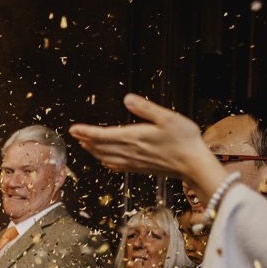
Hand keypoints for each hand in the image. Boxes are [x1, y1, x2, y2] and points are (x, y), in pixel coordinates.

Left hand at [69, 94, 227, 198]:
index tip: (73, 128)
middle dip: (86, 140)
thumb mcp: (167, 117)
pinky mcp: (139, 169)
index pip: (102, 135)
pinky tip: (105, 161)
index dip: (86, 131)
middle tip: (75, 135)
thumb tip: (127, 98)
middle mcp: (129, 151)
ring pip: (106, 157)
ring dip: (93, 151)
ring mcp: (133, 162)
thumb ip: (145, 108)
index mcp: (133, 137)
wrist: (193, 164)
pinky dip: (106, 162)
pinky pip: (117, 166)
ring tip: (84, 145)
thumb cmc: (183, 139)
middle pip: (100, 147)